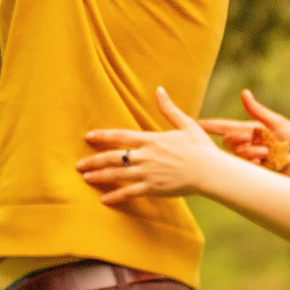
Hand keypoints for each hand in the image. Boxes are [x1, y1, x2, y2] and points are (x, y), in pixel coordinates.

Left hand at [79, 88, 227, 206]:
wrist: (210, 171)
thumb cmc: (200, 148)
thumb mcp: (186, 124)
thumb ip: (169, 109)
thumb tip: (159, 90)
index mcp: (152, 140)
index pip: (122, 136)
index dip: (103, 136)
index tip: (89, 137)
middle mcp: (146, 156)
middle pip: (114, 157)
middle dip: (95, 160)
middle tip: (79, 165)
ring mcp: (148, 173)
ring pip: (118, 175)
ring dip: (100, 176)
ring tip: (85, 178)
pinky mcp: (153, 188)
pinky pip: (130, 192)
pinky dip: (116, 196)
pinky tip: (104, 199)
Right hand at [200, 90, 289, 180]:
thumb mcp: (276, 123)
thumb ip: (257, 111)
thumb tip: (244, 93)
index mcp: (250, 131)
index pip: (223, 127)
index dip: (208, 126)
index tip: (192, 124)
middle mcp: (248, 145)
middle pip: (227, 141)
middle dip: (239, 138)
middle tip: (256, 138)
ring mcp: (250, 161)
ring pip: (235, 154)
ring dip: (250, 152)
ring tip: (268, 154)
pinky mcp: (254, 174)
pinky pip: (243, 167)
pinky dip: (253, 163)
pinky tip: (265, 163)